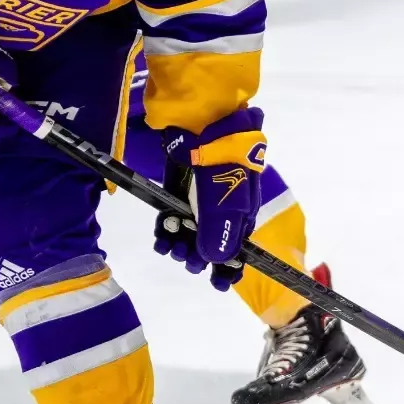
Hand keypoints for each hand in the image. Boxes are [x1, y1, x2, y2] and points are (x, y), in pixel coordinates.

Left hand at [155, 108, 265, 290]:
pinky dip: (167, 230)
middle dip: (200, 256)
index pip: (239, 247)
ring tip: (170, 248)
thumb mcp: (225, 198)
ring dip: (181, 245)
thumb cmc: (222, 159)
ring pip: (190, 232)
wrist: (202, 119)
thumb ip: (219, 231)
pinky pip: (172, 217)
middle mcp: (222, 208)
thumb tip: (215, 262)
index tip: (219, 284)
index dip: (230, 268)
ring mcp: (199, 199)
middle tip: (186, 261)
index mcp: (243, 210)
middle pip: (212, 243)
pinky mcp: (178, 189)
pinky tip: (160, 239)